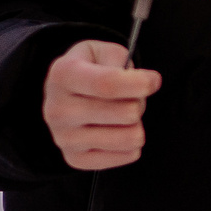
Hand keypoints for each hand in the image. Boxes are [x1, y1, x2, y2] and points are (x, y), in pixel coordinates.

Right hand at [43, 39, 161, 170]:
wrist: (64, 94)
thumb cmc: (89, 70)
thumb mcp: (103, 51)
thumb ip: (123, 61)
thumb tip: (148, 82)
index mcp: (63, 75)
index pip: (108, 84)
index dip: (140, 83)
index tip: (154, 81)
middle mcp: (57, 109)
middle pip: (124, 112)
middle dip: (139, 102)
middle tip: (130, 97)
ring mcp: (64, 138)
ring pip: (128, 137)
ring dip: (136, 124)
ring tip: (123, 115)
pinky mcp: (75, 159)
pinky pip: (126, 156)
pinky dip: (131, 144)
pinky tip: (118, 131)